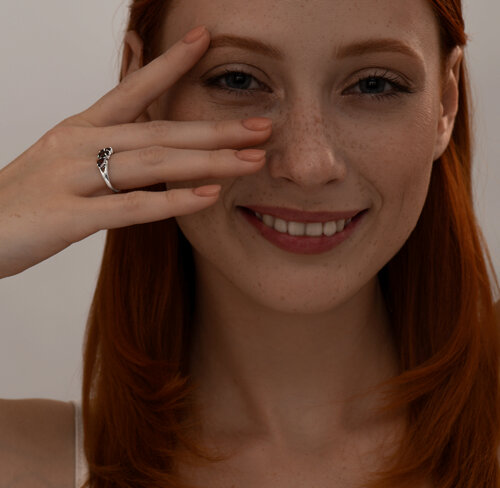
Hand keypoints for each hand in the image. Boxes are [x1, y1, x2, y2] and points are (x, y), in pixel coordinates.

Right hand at [0, 25, 271, 278]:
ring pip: (153, 163)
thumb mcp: (65, 156)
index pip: (133, 88)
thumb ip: (105, 141)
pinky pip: (131, 207)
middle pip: (160, 130)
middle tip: (263, 126)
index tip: (207, 41)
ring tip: (252, 161)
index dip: (170, 64)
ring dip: (209, 162)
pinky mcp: (69, 216)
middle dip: (216, 128)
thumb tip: (145, 131)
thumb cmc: (27, 196)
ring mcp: (74, 178)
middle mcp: (79, 143)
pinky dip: (173, 201)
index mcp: (80, 127)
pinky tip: (209, 197)